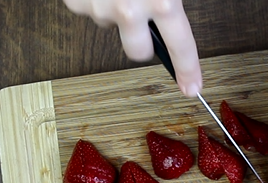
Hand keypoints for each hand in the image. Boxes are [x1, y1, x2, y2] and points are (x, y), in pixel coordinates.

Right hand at [62, 0, 201, 96]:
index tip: (192, 87)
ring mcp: (98, 9)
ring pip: (110, 25)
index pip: (180, 46)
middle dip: (142, 39)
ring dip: (115, 11)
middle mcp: (129, 10)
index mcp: (161, 0)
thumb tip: (173, 12)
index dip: (188, 70)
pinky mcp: (74, 1)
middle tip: (143, 15)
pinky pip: (88, 8)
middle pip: (139, 52)